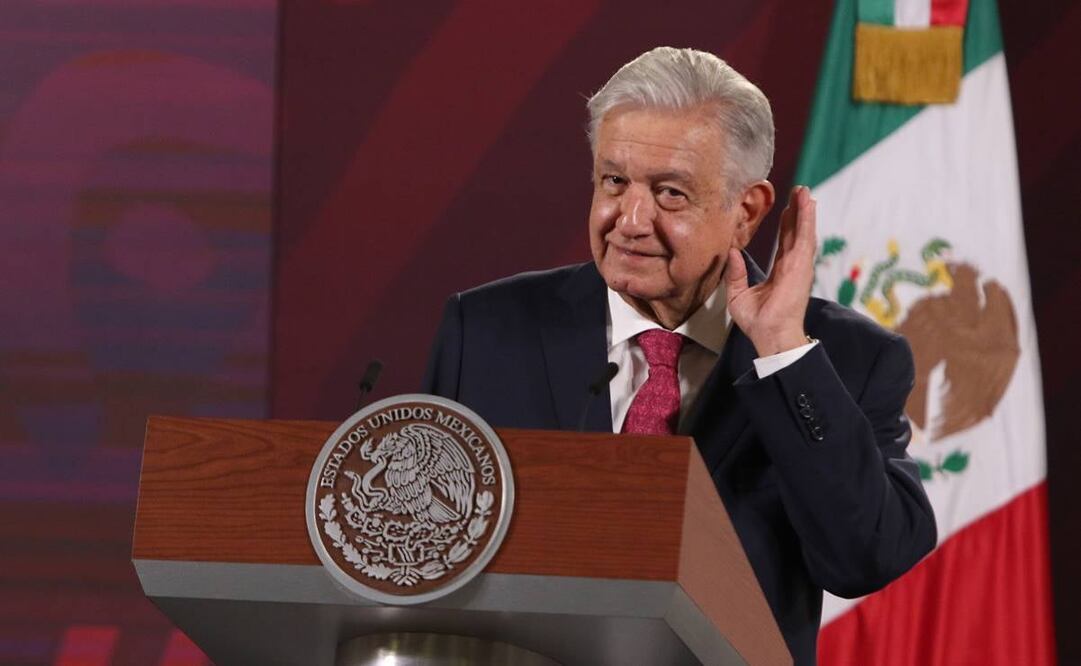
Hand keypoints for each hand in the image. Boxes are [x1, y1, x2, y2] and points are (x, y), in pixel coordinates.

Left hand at [725, 186, 816, 355]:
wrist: (769, 335)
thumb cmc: (757, 322)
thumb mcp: (737, 294)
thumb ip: (736, 273)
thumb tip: (731, 252)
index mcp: (780, 273)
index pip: (785, 244)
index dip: (787, 225)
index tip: (786, 209)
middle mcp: (792, 267)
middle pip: (796, 233)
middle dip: (798, 212)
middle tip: (799, 191)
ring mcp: (799, 266)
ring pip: (803, 232)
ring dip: (805, 211)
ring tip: (805, 191)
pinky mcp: (801, 266)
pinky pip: (804, 238)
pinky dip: (807, 220)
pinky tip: (808, 204)